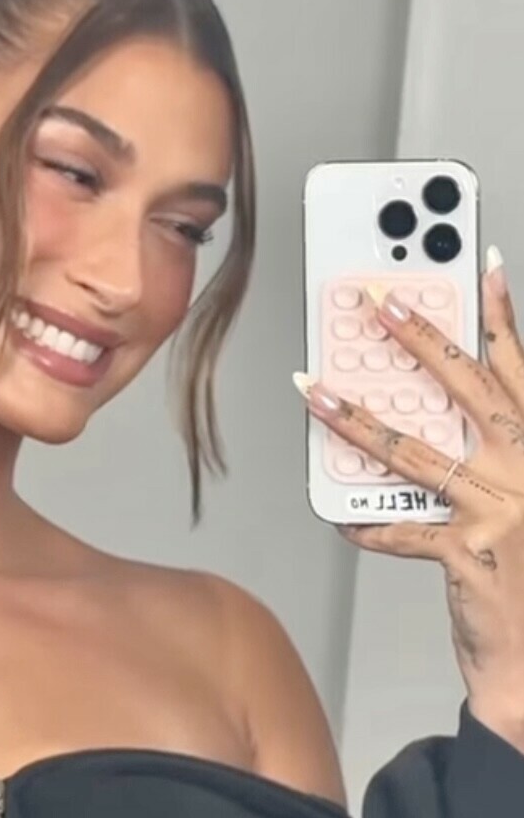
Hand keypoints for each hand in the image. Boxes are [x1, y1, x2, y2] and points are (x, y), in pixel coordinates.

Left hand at [294, 248, 523, 751]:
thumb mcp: (521, 498)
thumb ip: (489, 454)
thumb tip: (424, 416)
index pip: (518, 369)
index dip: (500, 314)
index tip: (476, 265)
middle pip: (467, 390)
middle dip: (417, 339)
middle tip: (373, 302)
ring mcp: (505, 510)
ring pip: (415, 453)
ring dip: (356, 420)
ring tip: (314, 391)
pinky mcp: (473, 553)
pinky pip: (402, 530)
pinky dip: (366, 525)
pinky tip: (337, 515)